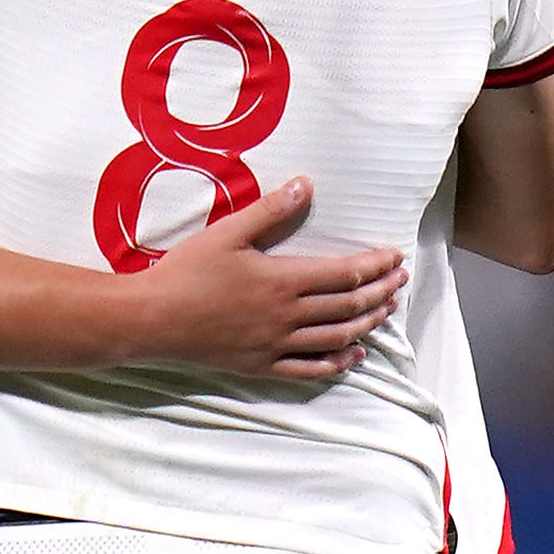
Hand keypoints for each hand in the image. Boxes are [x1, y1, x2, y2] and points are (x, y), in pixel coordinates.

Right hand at [137, 177, 404, 380]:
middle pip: (349, 306)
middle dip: (381, 291)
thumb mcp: (228, 232)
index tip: (395, 256)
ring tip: (388, 309)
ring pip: (337, 338)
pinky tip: (355, 354)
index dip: (376, 265)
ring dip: (368, 323)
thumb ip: (270, 210)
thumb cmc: (186, 272)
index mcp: (283, 280)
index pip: (345, 273)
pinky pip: (311, 369)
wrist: (152, 318)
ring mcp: (277, 345)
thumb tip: (306, 184)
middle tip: (402, 279)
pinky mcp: (263, 366)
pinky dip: (338, 363)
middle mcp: (288, 316)